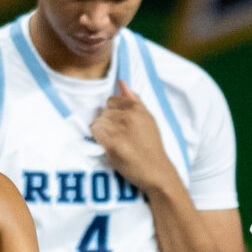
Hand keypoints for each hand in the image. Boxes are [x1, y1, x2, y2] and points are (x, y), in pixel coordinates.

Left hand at [88, 80, 175, 196]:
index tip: (121, 125)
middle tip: (119, 136)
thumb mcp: (148, 118)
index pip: (111, 100)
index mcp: (137, 108)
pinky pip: (95, 132)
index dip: (113, 113)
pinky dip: (99, 138)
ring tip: (114, 141)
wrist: (156, 170)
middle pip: (103, 111)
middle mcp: (128, 116)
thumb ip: (134, 100)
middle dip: (108, 123)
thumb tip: (121, 82)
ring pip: (97, 121)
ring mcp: (119, 129)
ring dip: (102, 131)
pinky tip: (109, 145)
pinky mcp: (112, 143)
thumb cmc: (151, 145)